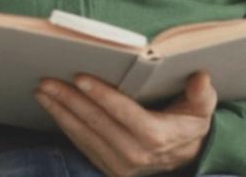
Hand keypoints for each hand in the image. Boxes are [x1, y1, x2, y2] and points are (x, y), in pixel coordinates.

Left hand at [34, 71, 217, 176]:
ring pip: (84, 135)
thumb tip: (200, 78)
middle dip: (69, 100)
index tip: (80, 77)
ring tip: (42, 92)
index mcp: (157, 137)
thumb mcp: (203, 108)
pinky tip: (53, 108)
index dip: (101, 95)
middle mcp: (136, 155)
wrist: (186, 156)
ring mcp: (120, 165)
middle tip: (47, 80)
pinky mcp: (108, 168)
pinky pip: (82, 145)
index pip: (124, 113)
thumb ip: (202, 93)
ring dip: (60, 112)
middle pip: (96, 122)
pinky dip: (65, 125)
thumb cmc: (190, 123)